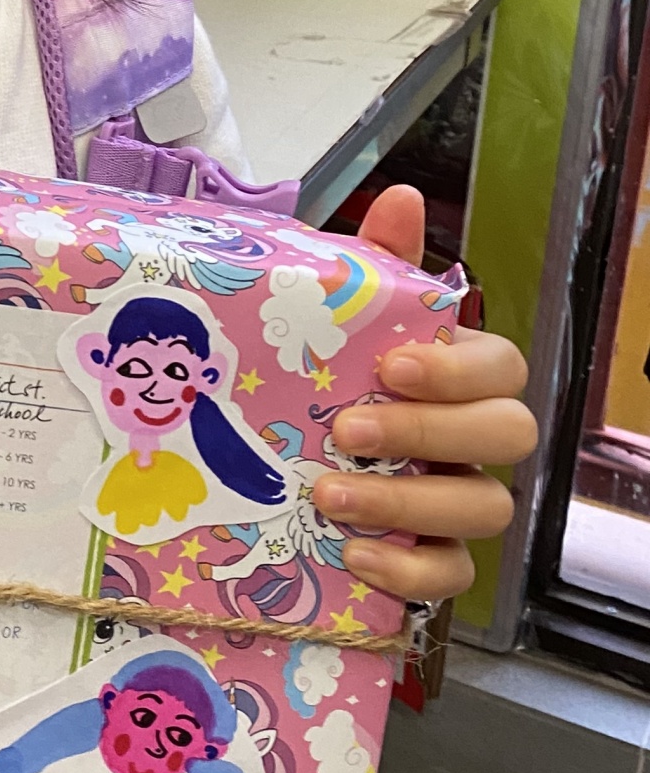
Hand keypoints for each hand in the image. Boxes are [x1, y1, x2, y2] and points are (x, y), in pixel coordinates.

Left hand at [313, 184, 534, 602]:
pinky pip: (452, 575)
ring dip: (409, 503)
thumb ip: (372, 264)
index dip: (459, 368)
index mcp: (457, 376)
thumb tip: (403, 197)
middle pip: (508, 435)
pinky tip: (355, 556)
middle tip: (347, 429)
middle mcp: (469, 440)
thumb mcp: (334, 318)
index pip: (502, 366)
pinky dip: (410, 571)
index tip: (391, 365)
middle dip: (431, 432)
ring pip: (485, 509)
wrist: (264, 462)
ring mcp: (456, 502)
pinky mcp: (431, 561)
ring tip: (329, 493)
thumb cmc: (321, 380)